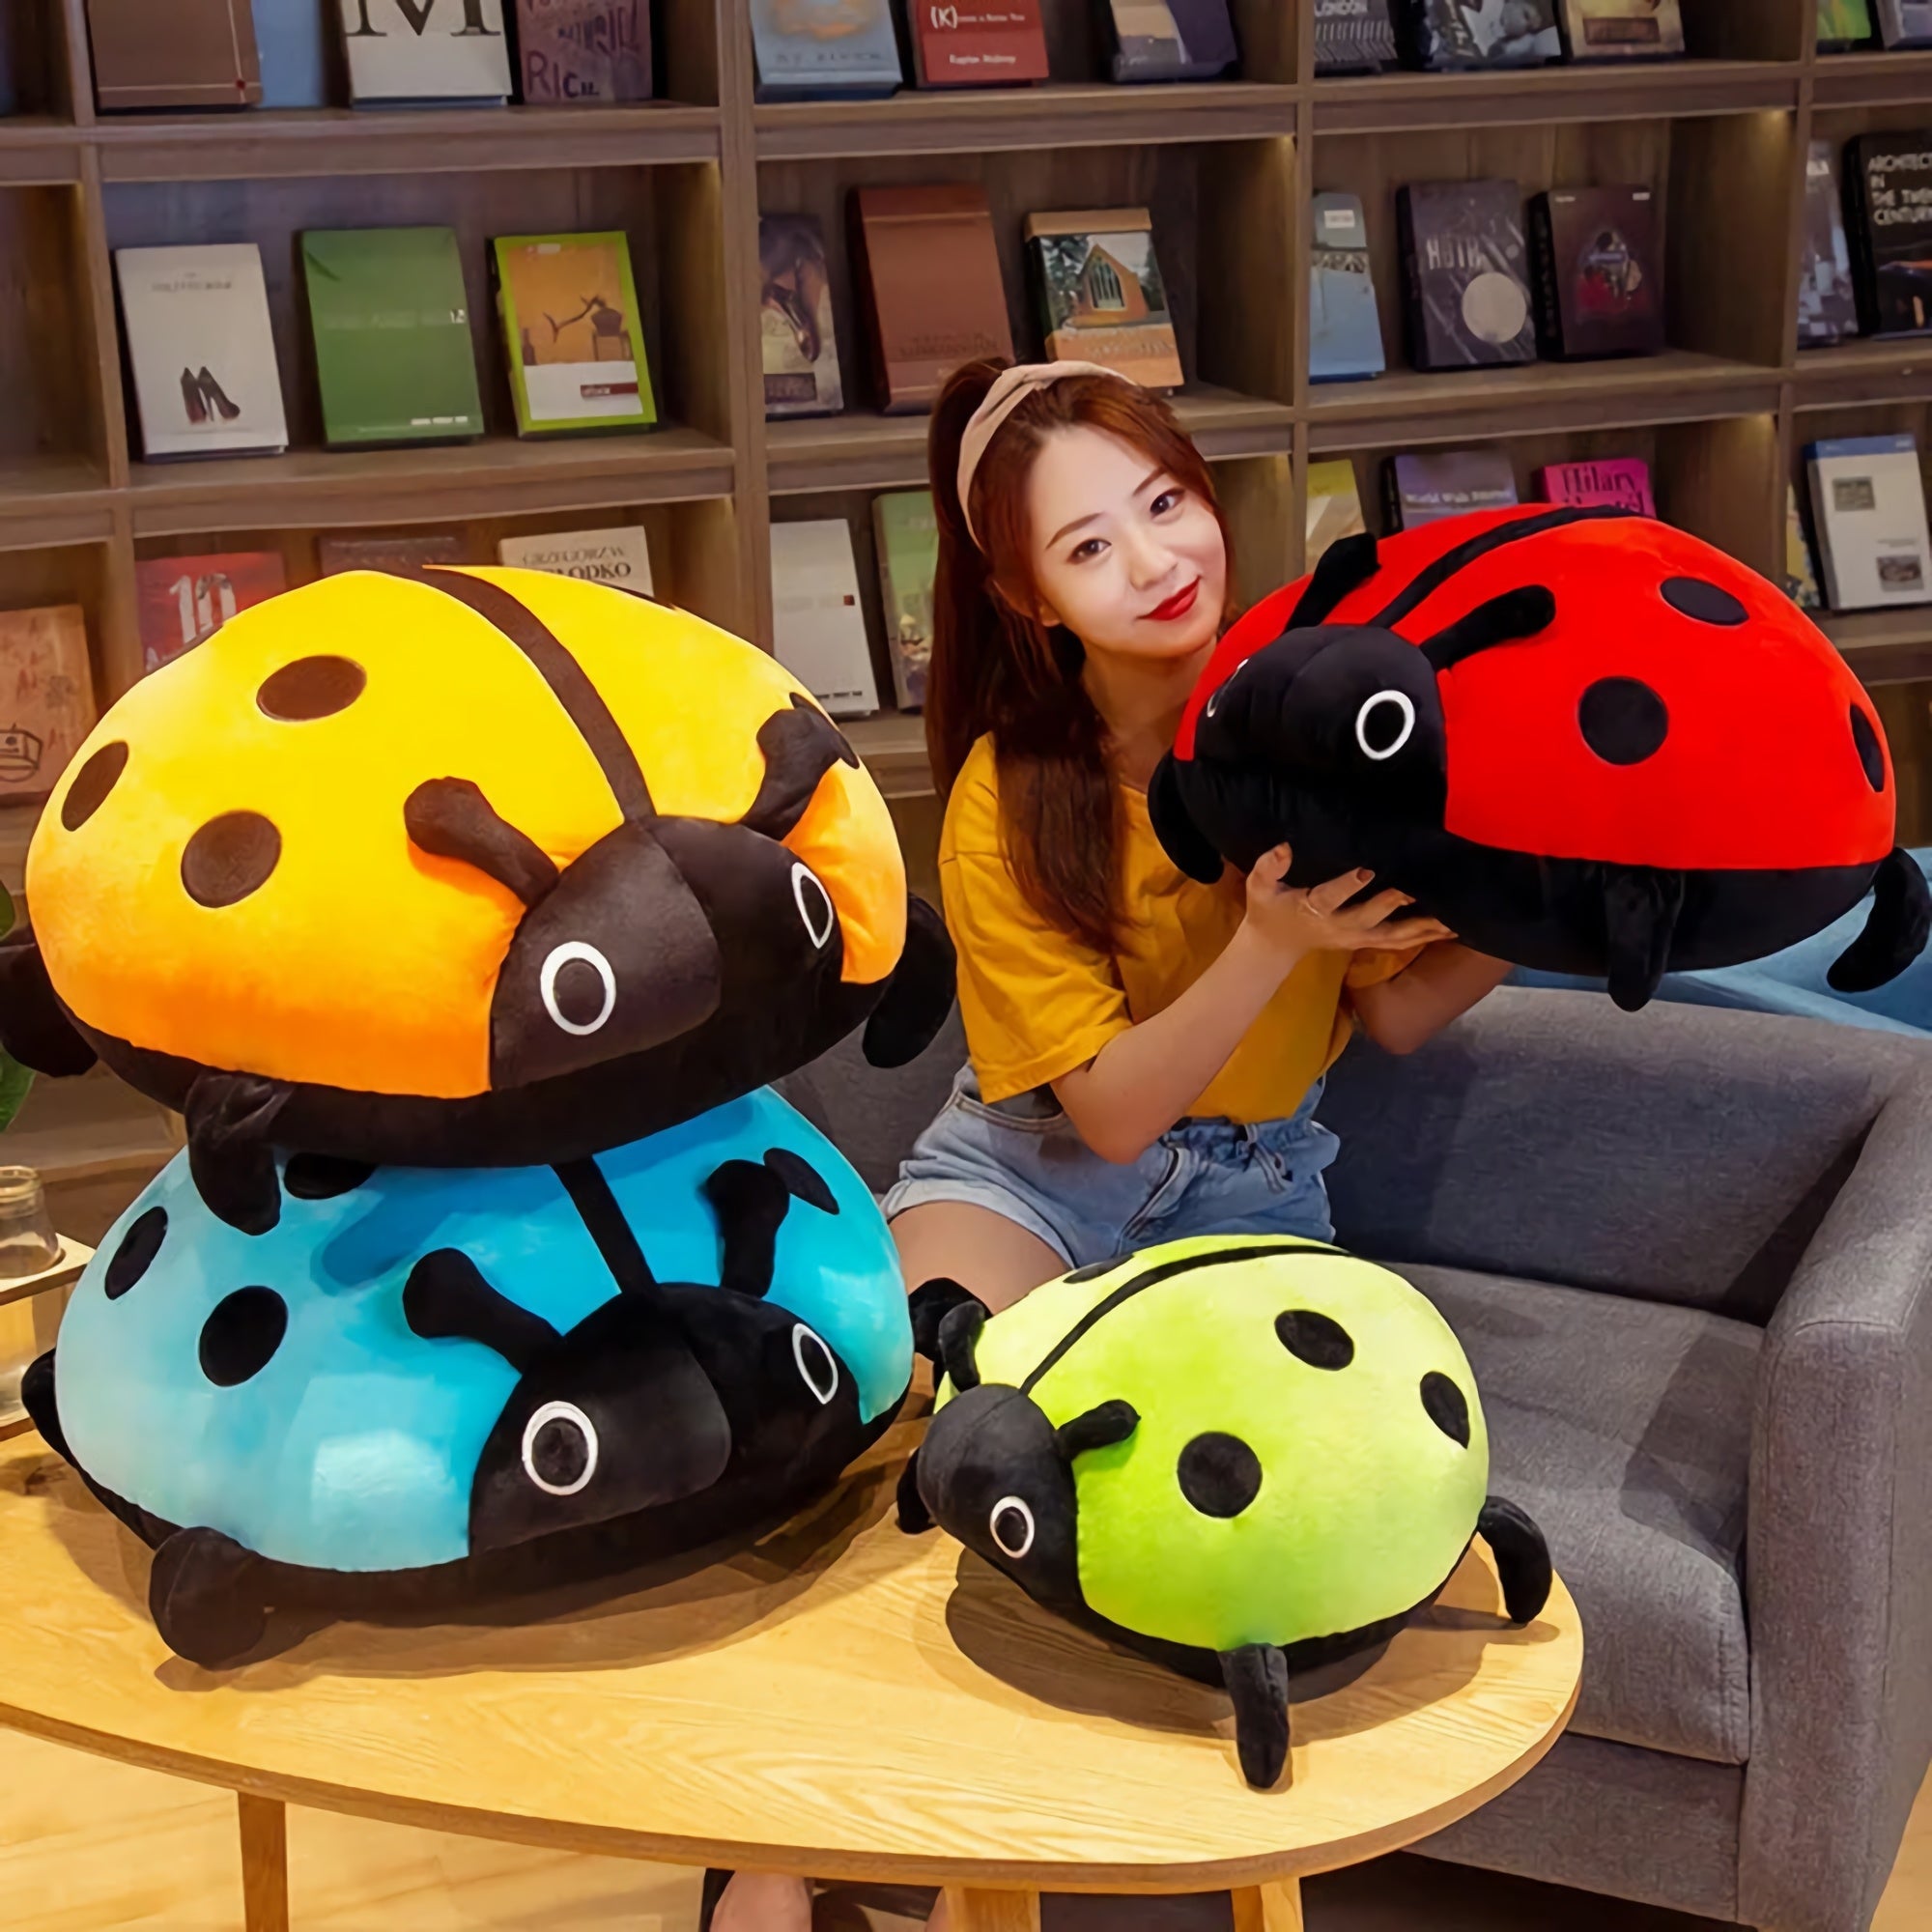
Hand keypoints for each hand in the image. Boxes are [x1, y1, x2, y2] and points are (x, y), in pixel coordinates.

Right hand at [1241, 844, 1454, 963]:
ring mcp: (1357, 938)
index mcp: (1313, 910)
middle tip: (1418, 890)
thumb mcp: (1259, 888)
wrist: (1275, 946)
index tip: (1368, 871)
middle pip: (1370, 918)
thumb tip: (1285, 847)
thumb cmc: (1269, 910)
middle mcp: (1339, 927)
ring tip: (1453, 919)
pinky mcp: (1368, 942)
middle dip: (1393, 904)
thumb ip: (1268, 866)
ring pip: (1394, 936)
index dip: (1349, 886)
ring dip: (1423, 928)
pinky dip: (1426, 935)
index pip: (1331, 897)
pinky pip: (1400, 942)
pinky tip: (1452, 929)